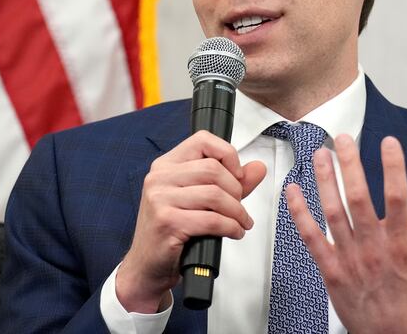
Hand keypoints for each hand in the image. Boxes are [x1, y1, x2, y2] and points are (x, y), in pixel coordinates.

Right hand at [116, 130, 265, 312]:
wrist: (147, 266)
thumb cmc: (172, 230)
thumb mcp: (200, 200)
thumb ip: (231, 181)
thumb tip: (258, 168)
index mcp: (166, 165)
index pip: (203, 140)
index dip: (227, 154)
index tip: (237, 174)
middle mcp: (159, 177)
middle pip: (213, 169)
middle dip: (236, 190)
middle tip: (239, 206)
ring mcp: (160, 199)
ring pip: (215, 194)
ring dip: (237, 211)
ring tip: (241, 222)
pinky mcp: (167, 222)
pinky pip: (211, 219)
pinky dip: (230, 227)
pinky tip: (234, 232)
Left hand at [286, 135, 406, 333]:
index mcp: (403, 243)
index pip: (398, 196)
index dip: (393, 166)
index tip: (388, 142)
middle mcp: (374, 247)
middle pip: (358, 197)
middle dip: (350, 164)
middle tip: (343, 138)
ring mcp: (350, 258)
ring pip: (333, 212)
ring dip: (324, 180)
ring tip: (320, 154)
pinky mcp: (331, 270)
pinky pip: (311, 237)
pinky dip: (300, 213)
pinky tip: (293, 191)